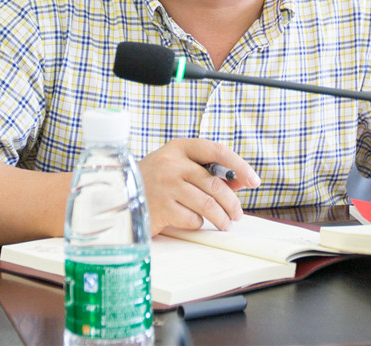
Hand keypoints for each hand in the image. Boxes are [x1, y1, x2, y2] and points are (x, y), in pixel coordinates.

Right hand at [138, 138, 260, 236]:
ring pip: (208, 204)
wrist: (116, 195)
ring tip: (225, 223)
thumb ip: (206, 171)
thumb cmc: (154, 181)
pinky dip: (198, 223)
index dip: (240, 166)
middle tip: (238, 214)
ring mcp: (166, 185)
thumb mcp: (178, 167)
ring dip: (222, 217)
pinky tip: (193, 221)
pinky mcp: (161, 207)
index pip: (218, 151)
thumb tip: (241, 182)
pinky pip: (192, 218)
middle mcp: (173, 163)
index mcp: (180, 147)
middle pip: (216, 184)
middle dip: (233, 203)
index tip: (254, 180)